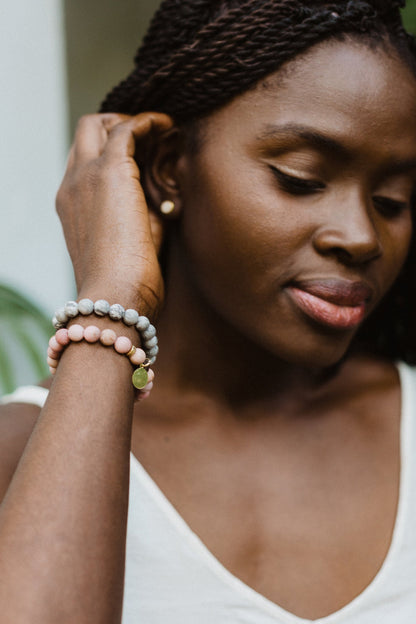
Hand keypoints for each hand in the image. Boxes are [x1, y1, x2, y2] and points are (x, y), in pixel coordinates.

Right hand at [56, 112, 172, 316]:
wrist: (115, 296)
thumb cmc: (126, 282)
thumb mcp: (131, 243)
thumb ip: (142, 215)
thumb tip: (161, 197)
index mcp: (71, 205)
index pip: (83, 162)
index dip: (110, 150)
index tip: (140, 151)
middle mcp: (72, 185)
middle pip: (85, 134)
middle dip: (115, 125)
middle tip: (147, 135)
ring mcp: (86, 176)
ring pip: (97, 124)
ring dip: (129, 121)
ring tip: (160, 129)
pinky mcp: (109, 172)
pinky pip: (127, 130)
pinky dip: (148, 122)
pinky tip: (167, 126)